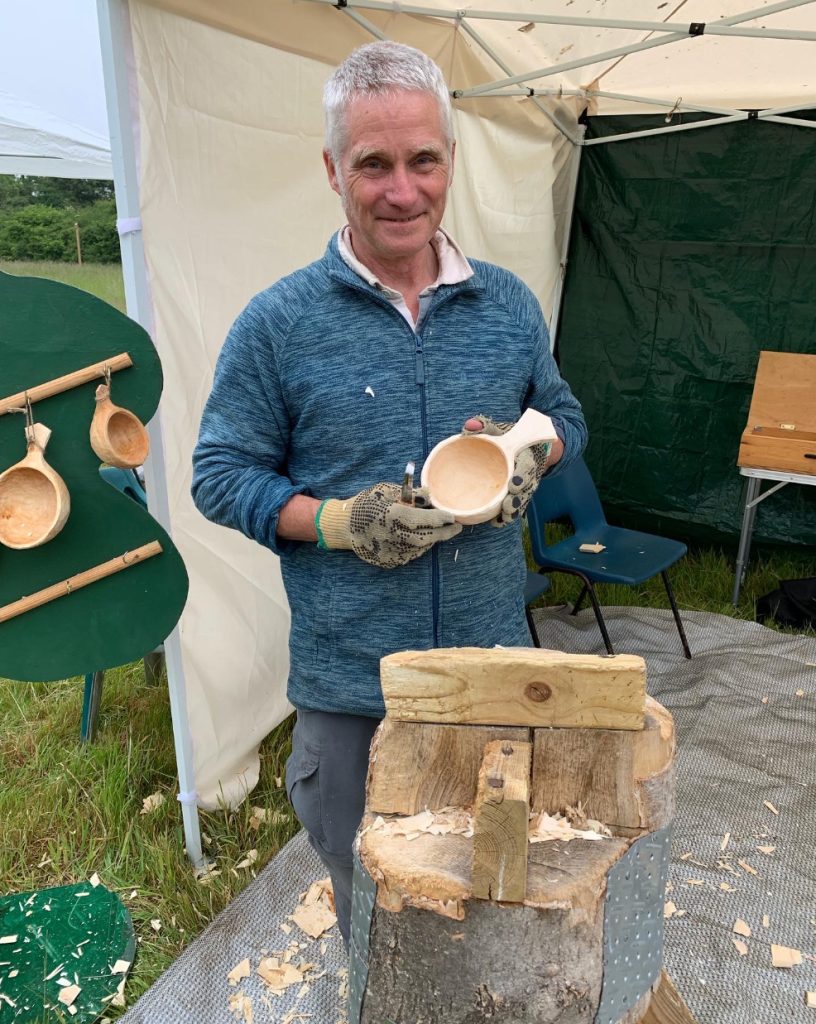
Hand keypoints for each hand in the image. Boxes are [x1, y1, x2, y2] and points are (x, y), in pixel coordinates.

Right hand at [315, 482, 461, 567]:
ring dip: (431, 540)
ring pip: (420, 548)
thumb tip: (430, 495)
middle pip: (427, 537)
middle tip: (456, 528)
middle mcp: (392, 535)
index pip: (423, 519)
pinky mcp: (387, 561)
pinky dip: (418, 547)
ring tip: (438, 531)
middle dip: (444, 533)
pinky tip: (419, 539)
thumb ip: (409, 494)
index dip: (441, 518)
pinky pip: (409, 555)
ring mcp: (389, 551)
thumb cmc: (366, 504)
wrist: (343, 526)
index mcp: (391, 515)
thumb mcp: (385, 491)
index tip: (453, 517)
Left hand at [462, 415, 552, 526]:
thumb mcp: (498, 430)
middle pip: (527, 488)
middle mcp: (528, 473)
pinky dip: (506, 516)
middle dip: (518, 498)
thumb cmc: (506, 438)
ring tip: (504, 517)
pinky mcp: (517, 495)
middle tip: (507, 506)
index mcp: (525, 455)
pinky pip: (515, 508)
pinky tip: (497, 522)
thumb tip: (469, 426)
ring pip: (522, 501)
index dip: (523, 476)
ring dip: (513, 510)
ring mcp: (524, 486)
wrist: (522, 446)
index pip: (528, 466)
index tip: (515, 484)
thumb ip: (484, 427)